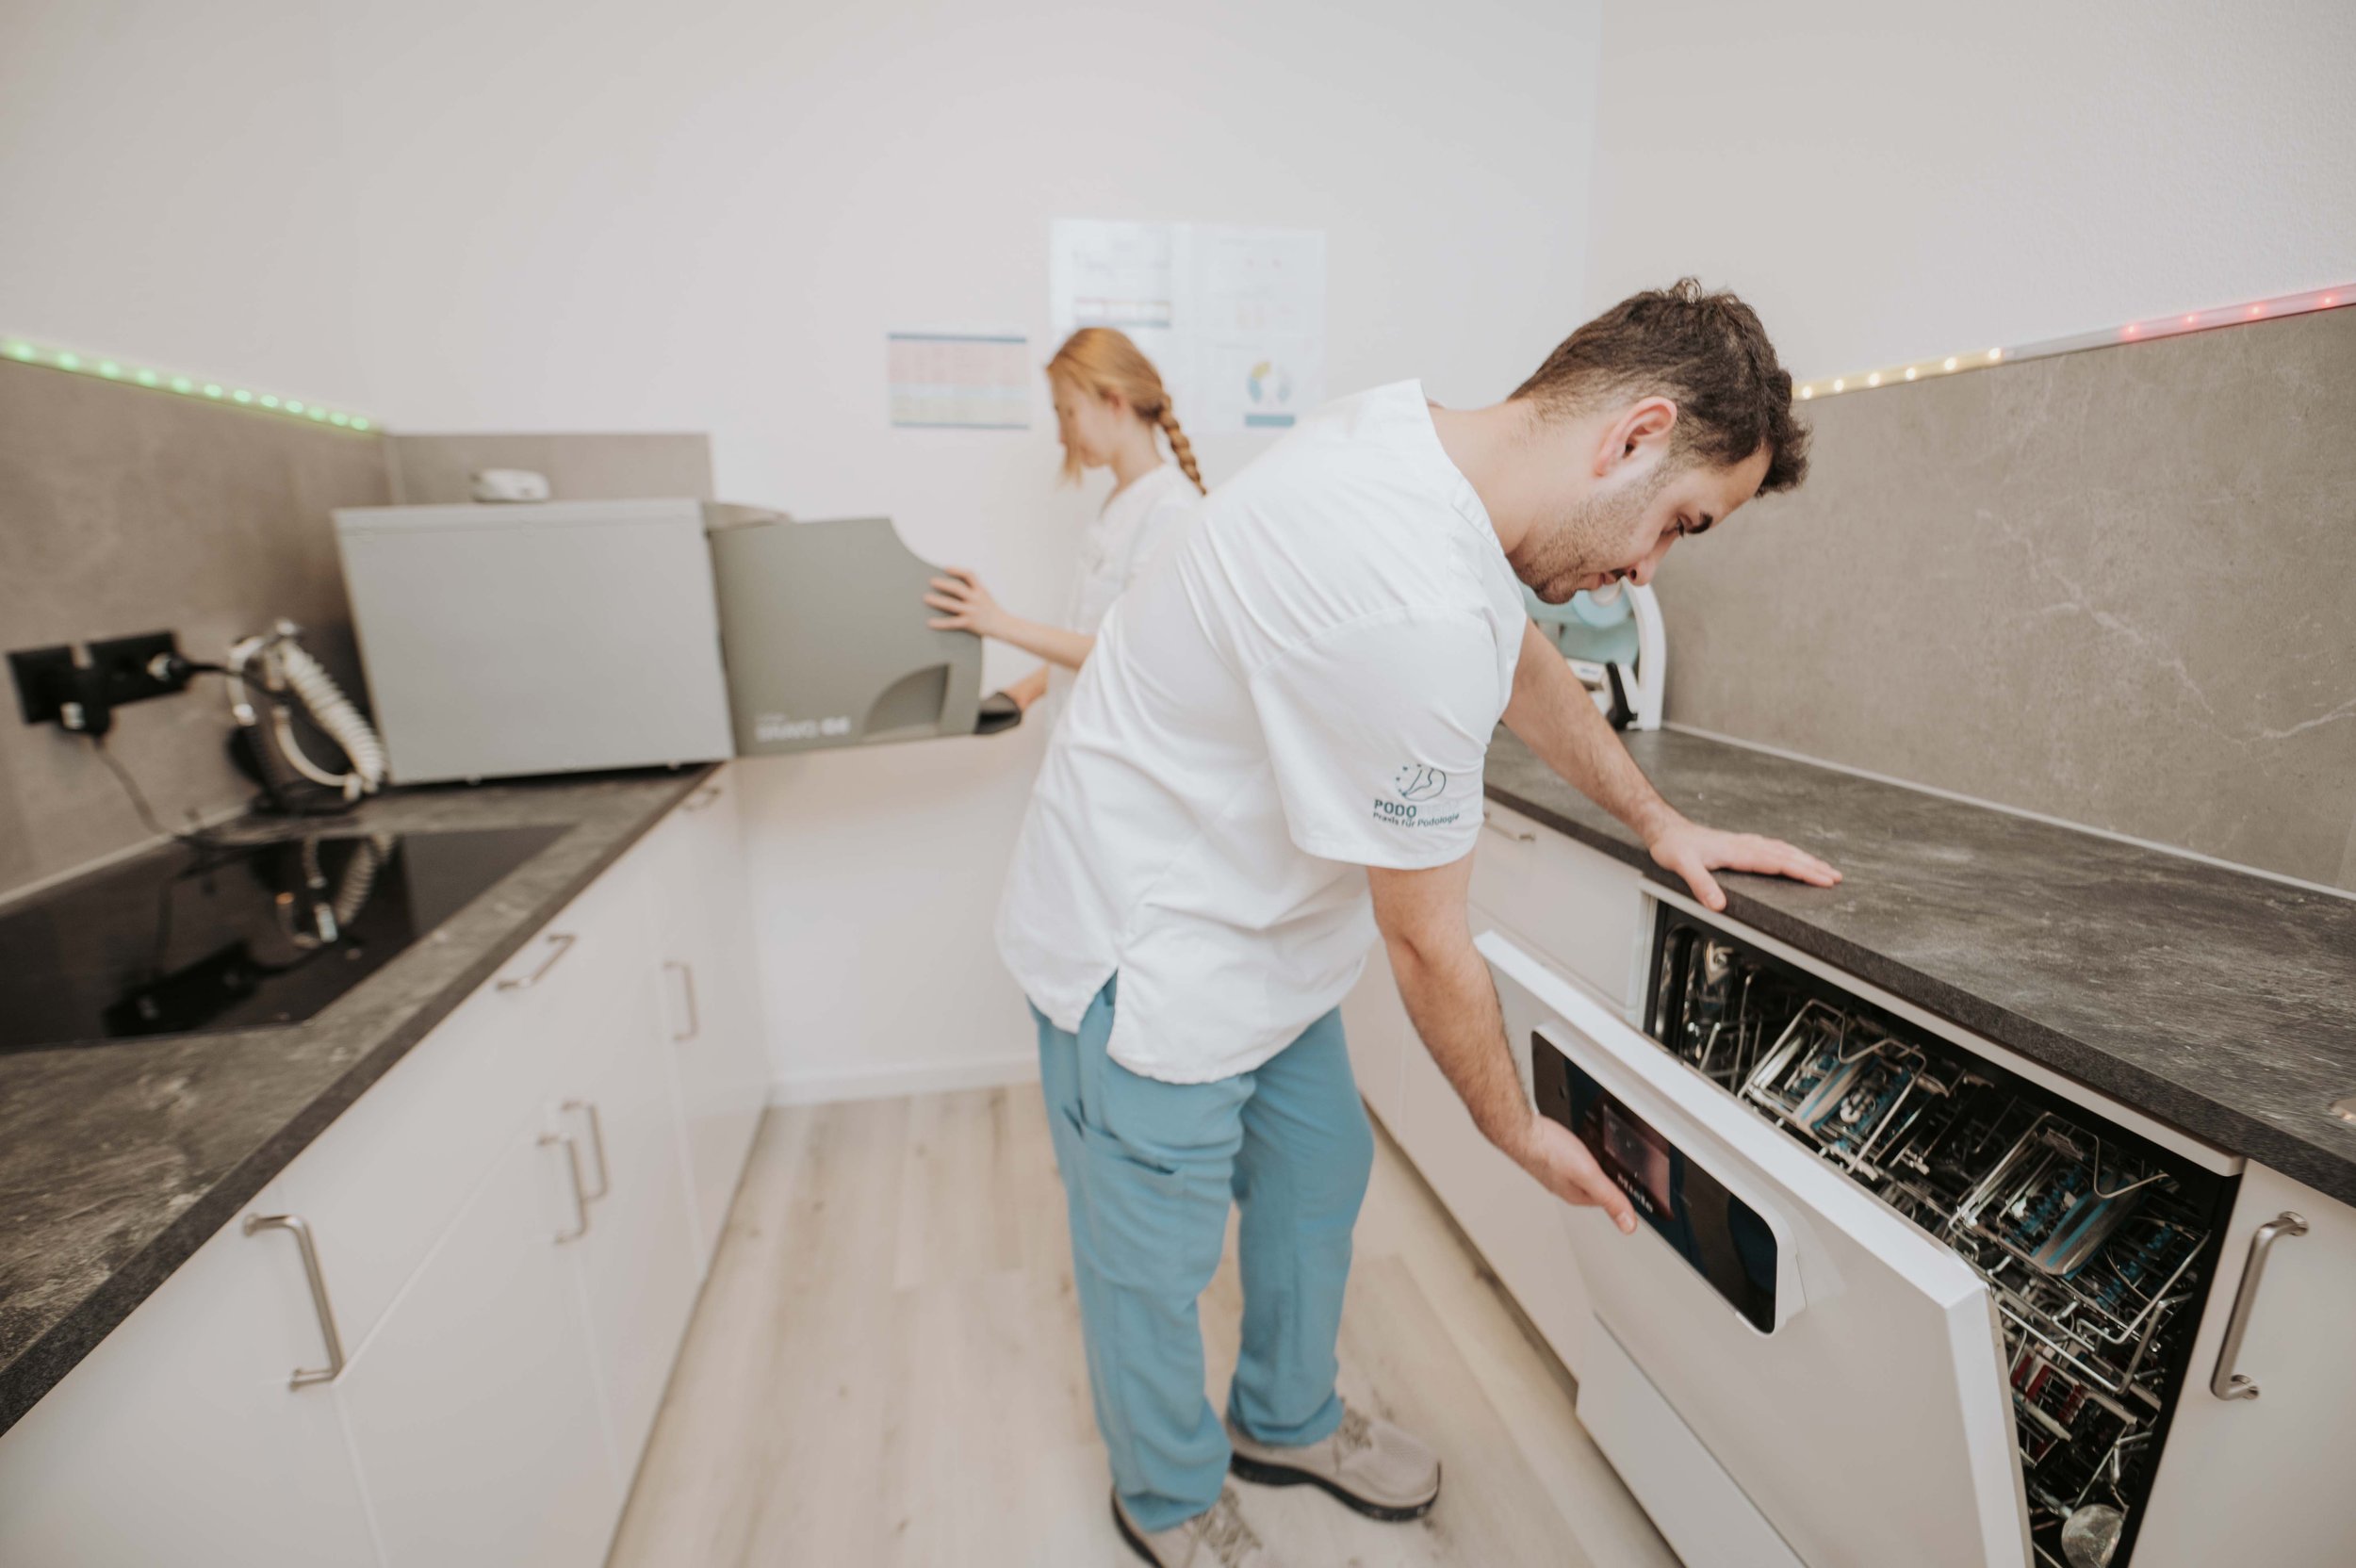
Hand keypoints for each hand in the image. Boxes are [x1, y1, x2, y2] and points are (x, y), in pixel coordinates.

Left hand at [923, 567, 1006, 637]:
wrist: (1005, 626)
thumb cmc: (992, 611)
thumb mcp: (986, 596)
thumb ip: (974, 591)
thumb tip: (953, 587)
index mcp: (981, 590)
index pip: (969, 575)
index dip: (957, 570)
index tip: (946, 568)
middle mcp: (976, 599)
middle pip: (957, 588)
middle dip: (943, 584)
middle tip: (931, 581)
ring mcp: (972, 611)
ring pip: (951, 604)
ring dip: (937, 600)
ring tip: (926, 598)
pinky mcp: (969, 623)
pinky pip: (952, 623)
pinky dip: (940, 623)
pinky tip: (930, 623)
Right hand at [1502, 1112, 1638, 1232]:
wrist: (1519, 1129)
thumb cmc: (1547, 1150)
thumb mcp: (1588, 1174)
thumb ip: (1610, 1197)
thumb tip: (1628, 1225)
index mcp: (1577, 1196)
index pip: (1607, 1200)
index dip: (1621, 1190)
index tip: (1631, 1182)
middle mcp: (1565, 1186)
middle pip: (1594, 1186)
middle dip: (1606, 1176)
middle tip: (1618, 1166)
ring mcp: (1555, 1171)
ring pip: (1581, 1172)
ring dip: (1591, 1165)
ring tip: (1600, 1155)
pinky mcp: (1548, 1156)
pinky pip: (1569, 1158)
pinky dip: (1577, 1153)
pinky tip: (1576, 1145)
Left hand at [1646, 816, 1840, 912]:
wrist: (1664, 829)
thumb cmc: (1673, 846)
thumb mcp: (1683, 866)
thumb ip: (1702, 885)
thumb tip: (1719, 905)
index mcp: (1738, 851)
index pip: (1778, 863)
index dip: (1803, 872)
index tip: (1824, 880)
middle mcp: (1745, 845)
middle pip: (1787, 855)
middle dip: (1813, 867)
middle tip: (1837, 877)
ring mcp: (1743, 843)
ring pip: (1782, 850)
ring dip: (1805, 859)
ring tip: (1825, 868)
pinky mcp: (1739, 844)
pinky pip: (1772, 847)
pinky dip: (1789, 853)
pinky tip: (1793, 856)